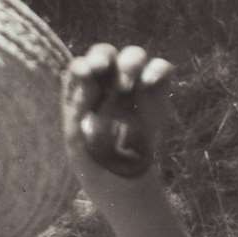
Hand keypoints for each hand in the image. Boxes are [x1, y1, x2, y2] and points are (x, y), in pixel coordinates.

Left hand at [64, 43, 173, 183]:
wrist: (125, 183)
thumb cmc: (92, 162)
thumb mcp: (75, 139)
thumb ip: (78, 107)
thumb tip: (90, 77)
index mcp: (81, 91)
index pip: (80, 67)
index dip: (82, 65)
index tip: (86, 74)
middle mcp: (106, 83)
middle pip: (105, 53)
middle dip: (103, 55)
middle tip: (102, 67)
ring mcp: (134, 86)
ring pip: (134, 56)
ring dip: (129, 62)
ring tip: (125, 85)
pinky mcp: (158, 93)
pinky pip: (162, 69)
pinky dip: (157, 69)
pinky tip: (148, 82)